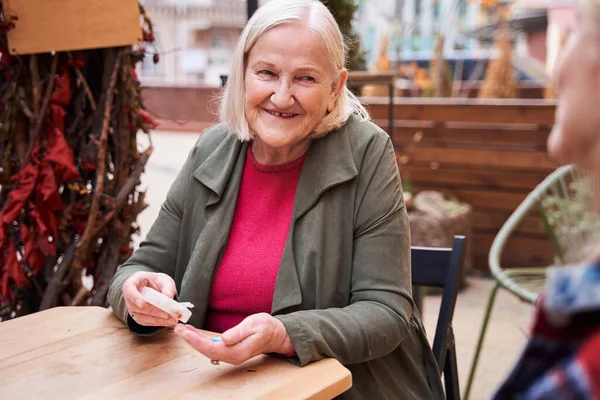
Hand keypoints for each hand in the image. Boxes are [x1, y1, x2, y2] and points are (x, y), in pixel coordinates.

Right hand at [122, 271, 178, 326]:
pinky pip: (145, 322)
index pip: (129, 290)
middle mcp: (129, 298)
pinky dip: (157, 322)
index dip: (134, 297)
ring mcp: (132, 309)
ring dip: (156, 319)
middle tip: (167, 314)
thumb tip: (168, 297)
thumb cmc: (157, 281)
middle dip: (152, 311)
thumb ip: (167, 287)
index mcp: (132, 284)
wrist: (155, 287)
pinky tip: (168, 321)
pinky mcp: (138, 317)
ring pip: (140, 317)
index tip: (142, 303)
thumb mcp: (164, 280)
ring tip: (171, 319)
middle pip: (135, 306)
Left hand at [174, 313, 293, 364]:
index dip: (196, 340)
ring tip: (182, 329)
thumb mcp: (254, 325)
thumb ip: (238, 332)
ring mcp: (230, 355)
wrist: (276, 334)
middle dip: (190, 340)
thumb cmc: (266, 327)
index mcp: (237, 351)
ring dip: (193, 340)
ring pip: (207, 349)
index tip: (185, 332)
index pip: (211, 348)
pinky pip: (211, 347)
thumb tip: (223, 338)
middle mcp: (231, 356)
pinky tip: (194, 333)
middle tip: (178, 328)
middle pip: (206, 350)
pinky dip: (200, 340)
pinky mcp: (229, 351)